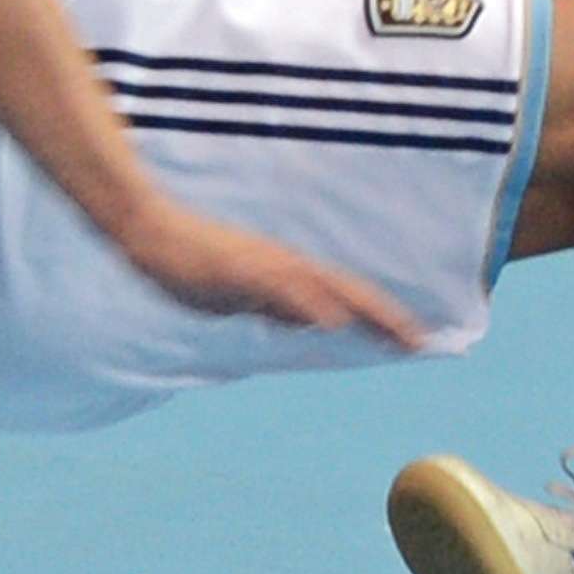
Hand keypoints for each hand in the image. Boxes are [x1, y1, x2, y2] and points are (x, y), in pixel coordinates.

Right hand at [114, 205, 428, 348]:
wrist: (149, 230)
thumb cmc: (194, 259)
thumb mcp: (244, 290)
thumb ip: (278, 304)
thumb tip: (312, 321)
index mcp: (288, 271)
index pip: (346, 296)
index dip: (382, 316)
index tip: (414, 339)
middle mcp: (286, 264)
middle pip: (349, 291)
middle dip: (389, 319)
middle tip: (424, 344)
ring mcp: (264, 265)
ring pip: (326, 289)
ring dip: (364, 311)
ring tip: (398, 334)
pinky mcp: (238, 270)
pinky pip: (281, 289)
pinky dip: (311, 305)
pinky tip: (333, 321)